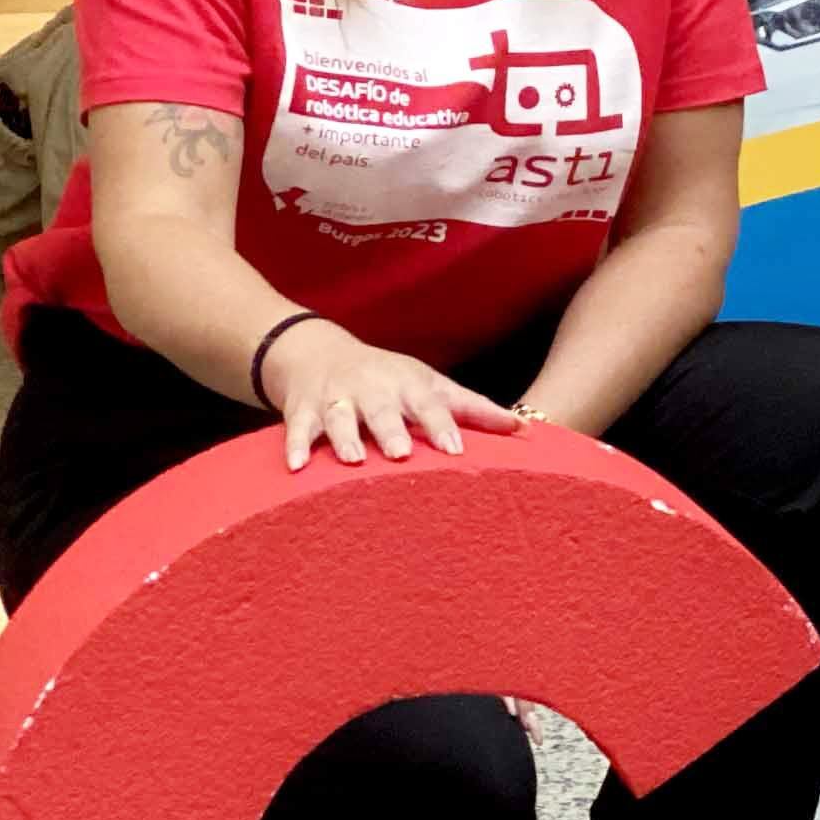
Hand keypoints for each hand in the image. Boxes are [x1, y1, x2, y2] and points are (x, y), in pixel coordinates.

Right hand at [257, 320, 519, 471]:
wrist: (318, 352)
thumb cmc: (389, 378)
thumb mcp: (430, 385)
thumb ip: (473, 409)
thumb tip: (523, 429)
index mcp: (407, 385)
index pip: (429, 405)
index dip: (442, 427)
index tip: (456, 450)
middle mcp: (372, 390)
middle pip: (383, 409)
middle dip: (392, 430)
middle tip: (403, 455)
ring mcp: (335, 398)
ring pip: (339, 417)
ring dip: (346, 437)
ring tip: (355, 460)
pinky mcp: (302, 410)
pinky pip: (297, 428)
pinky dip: (295, 446)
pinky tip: (297, 467)